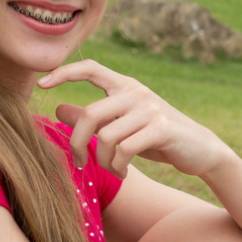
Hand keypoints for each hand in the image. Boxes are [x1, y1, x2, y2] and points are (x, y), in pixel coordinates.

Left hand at [37, 60, 228, 178]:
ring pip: (107, 137)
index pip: (90, 68)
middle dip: (78, 144)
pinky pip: (125, 150)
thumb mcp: (121, 125)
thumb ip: (92, 118)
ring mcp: (149, 109)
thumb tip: (57, 109)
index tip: (41, 83)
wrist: (200, 149)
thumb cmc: (155, 137)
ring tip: (113, 170)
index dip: (63, 72)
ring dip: (103, 162)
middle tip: (80, 163)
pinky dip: (118, 167)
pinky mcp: (161, 128)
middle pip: (89, 115)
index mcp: (124, 85)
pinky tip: (124, 173)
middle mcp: (136, 92)